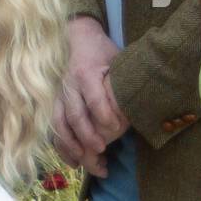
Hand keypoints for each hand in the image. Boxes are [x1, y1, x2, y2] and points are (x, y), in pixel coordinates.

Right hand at [52, 17, 129, 170]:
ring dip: (72, 145)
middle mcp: (69, 85)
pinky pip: (56, 127)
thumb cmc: (103, 51)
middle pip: (76, 115)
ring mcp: (60, 95)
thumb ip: (124, 80)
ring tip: (85, 162)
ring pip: (61, 124)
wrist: (78, 39)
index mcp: (86, 73)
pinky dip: (62, 146)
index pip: (94, 98)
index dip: (105, 115)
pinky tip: (74, 161)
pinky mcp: (56, 103)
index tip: (118, 129)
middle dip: (88, 135)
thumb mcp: (117, 59)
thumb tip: (144, 103)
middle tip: (101, 150)